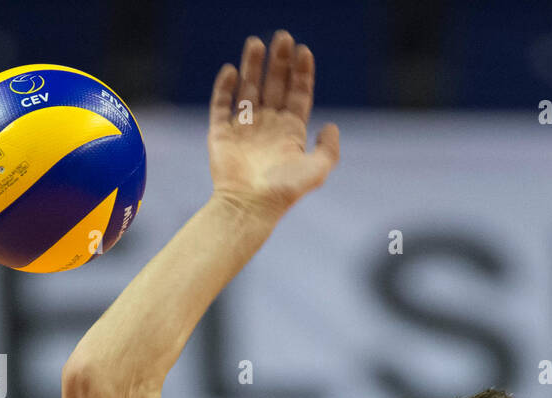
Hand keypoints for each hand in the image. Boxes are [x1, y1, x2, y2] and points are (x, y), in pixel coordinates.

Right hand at [208, 31, 340, 218]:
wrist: (250, 206)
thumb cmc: (284, 191)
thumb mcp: (317, 171)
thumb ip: (329, 149)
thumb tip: (331, 125)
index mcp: (291, 132)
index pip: (298, 94)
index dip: (301, 72)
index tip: (304, 50)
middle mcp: (268, 126)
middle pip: (275, 85)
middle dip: (279, 62)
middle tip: (282, 38)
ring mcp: (244, 128)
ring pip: (248, 88)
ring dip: (253, 66)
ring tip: (256, 43)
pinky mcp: (221, 133)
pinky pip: (221, 104)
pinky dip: (224, 87)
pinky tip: (231, 71)